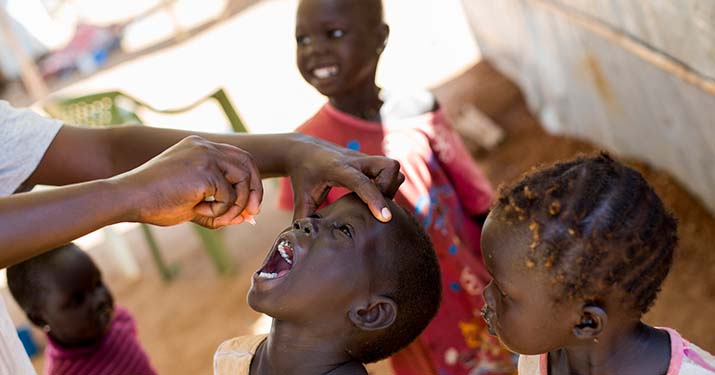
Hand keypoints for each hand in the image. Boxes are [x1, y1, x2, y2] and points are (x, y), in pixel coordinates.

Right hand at [115, 136, 262, 227]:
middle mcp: (205, 146)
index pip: (239, 158)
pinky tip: (198, 212)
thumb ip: (220, 206)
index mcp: (200, 147)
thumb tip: (246, 217)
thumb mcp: (193, 202)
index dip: (250, 181)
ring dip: (236, 206)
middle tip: (252, 215)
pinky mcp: (205, 171)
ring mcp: (205, 156)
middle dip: (254, 191)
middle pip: (248, 164)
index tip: (251, 205)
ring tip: (214, 218)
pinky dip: (220, 212)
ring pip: (243, 181)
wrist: (127, 198)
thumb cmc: (154, 202)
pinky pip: (229, 197)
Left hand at [286, 135, 403, 221]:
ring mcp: (365, 159)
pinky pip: (390, 170)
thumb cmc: (303, 177)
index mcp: (337, 169)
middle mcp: (355, 161)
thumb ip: (305, 219)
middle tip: (377, 206)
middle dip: (390, 189)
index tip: (385, 218)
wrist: (304, 150)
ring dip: (391, 186)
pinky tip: (374, 197)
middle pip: (389, 167)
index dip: (374, 199)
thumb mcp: (301, 198)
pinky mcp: (369, 161)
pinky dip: (388, 184)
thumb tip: (305, 245)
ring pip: (393, 167)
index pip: (361, 182)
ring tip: (376, 202)